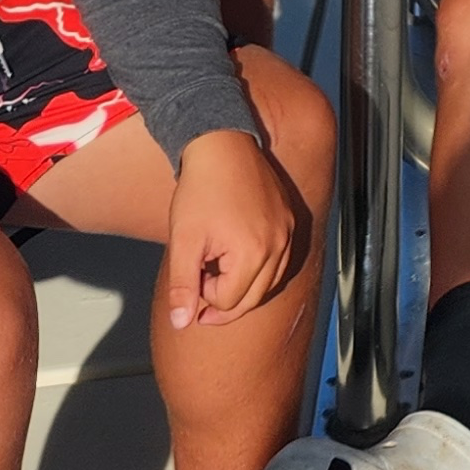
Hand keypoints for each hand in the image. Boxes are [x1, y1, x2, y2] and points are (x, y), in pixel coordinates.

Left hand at [165, 128, 304, 330]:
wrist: (221, 145)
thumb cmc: (200, 191)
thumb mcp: (184, 242)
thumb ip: (183, 287)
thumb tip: (181, 324)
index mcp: (252, 253)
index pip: (229, 302)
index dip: (204, 296)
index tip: (191, 274)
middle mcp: (278, 245)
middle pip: (254, 298)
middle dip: (225, 301)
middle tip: (200, 291)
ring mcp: (286, 231)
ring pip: (271, 282)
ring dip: (246, 287)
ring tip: (219, 277)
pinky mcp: (288, 219)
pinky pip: (281, 259)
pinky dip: (262, 269)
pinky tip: (241, 260)